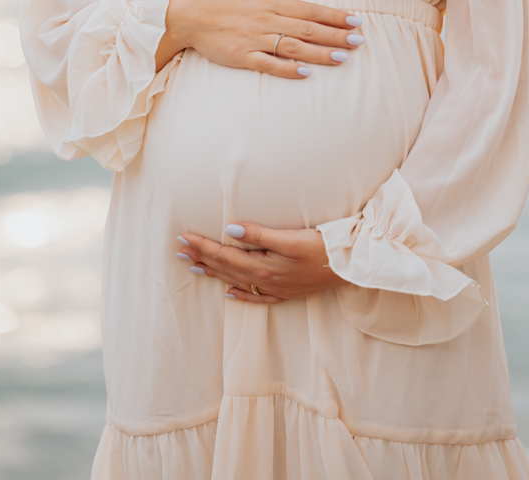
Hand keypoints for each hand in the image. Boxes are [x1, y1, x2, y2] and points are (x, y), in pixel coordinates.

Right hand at [156, 0, 363, 78]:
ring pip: (293, 48)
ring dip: (320, 53)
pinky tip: (306, 73)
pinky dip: (287, 69)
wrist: (182, 13)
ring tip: (343, 58)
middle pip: (307, 30)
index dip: (334, 15)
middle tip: (359, 41)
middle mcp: (264, 21)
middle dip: (336, 35)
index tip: (355, 20)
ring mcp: (253, 40)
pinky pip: (268, 65)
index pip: (308, 9)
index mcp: (268, 2)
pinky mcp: (240, 57)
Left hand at [176, 222, 345, 303]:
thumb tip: (229, 230)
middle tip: (178, 249)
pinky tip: (228, 293)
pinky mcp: (286, 293)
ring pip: (236, 281)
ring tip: (193, 266)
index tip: (183, 237)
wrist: (349, 268)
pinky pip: (255, 297)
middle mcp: (265, 280)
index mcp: (264, 265)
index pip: (225, 254)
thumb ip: (259, 235)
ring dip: (213, 273)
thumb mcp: (291, 237)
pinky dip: (239, 294)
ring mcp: (275, 288)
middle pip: (226, 267)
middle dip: (201, 257)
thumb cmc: (322, 247)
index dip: (202, 245)